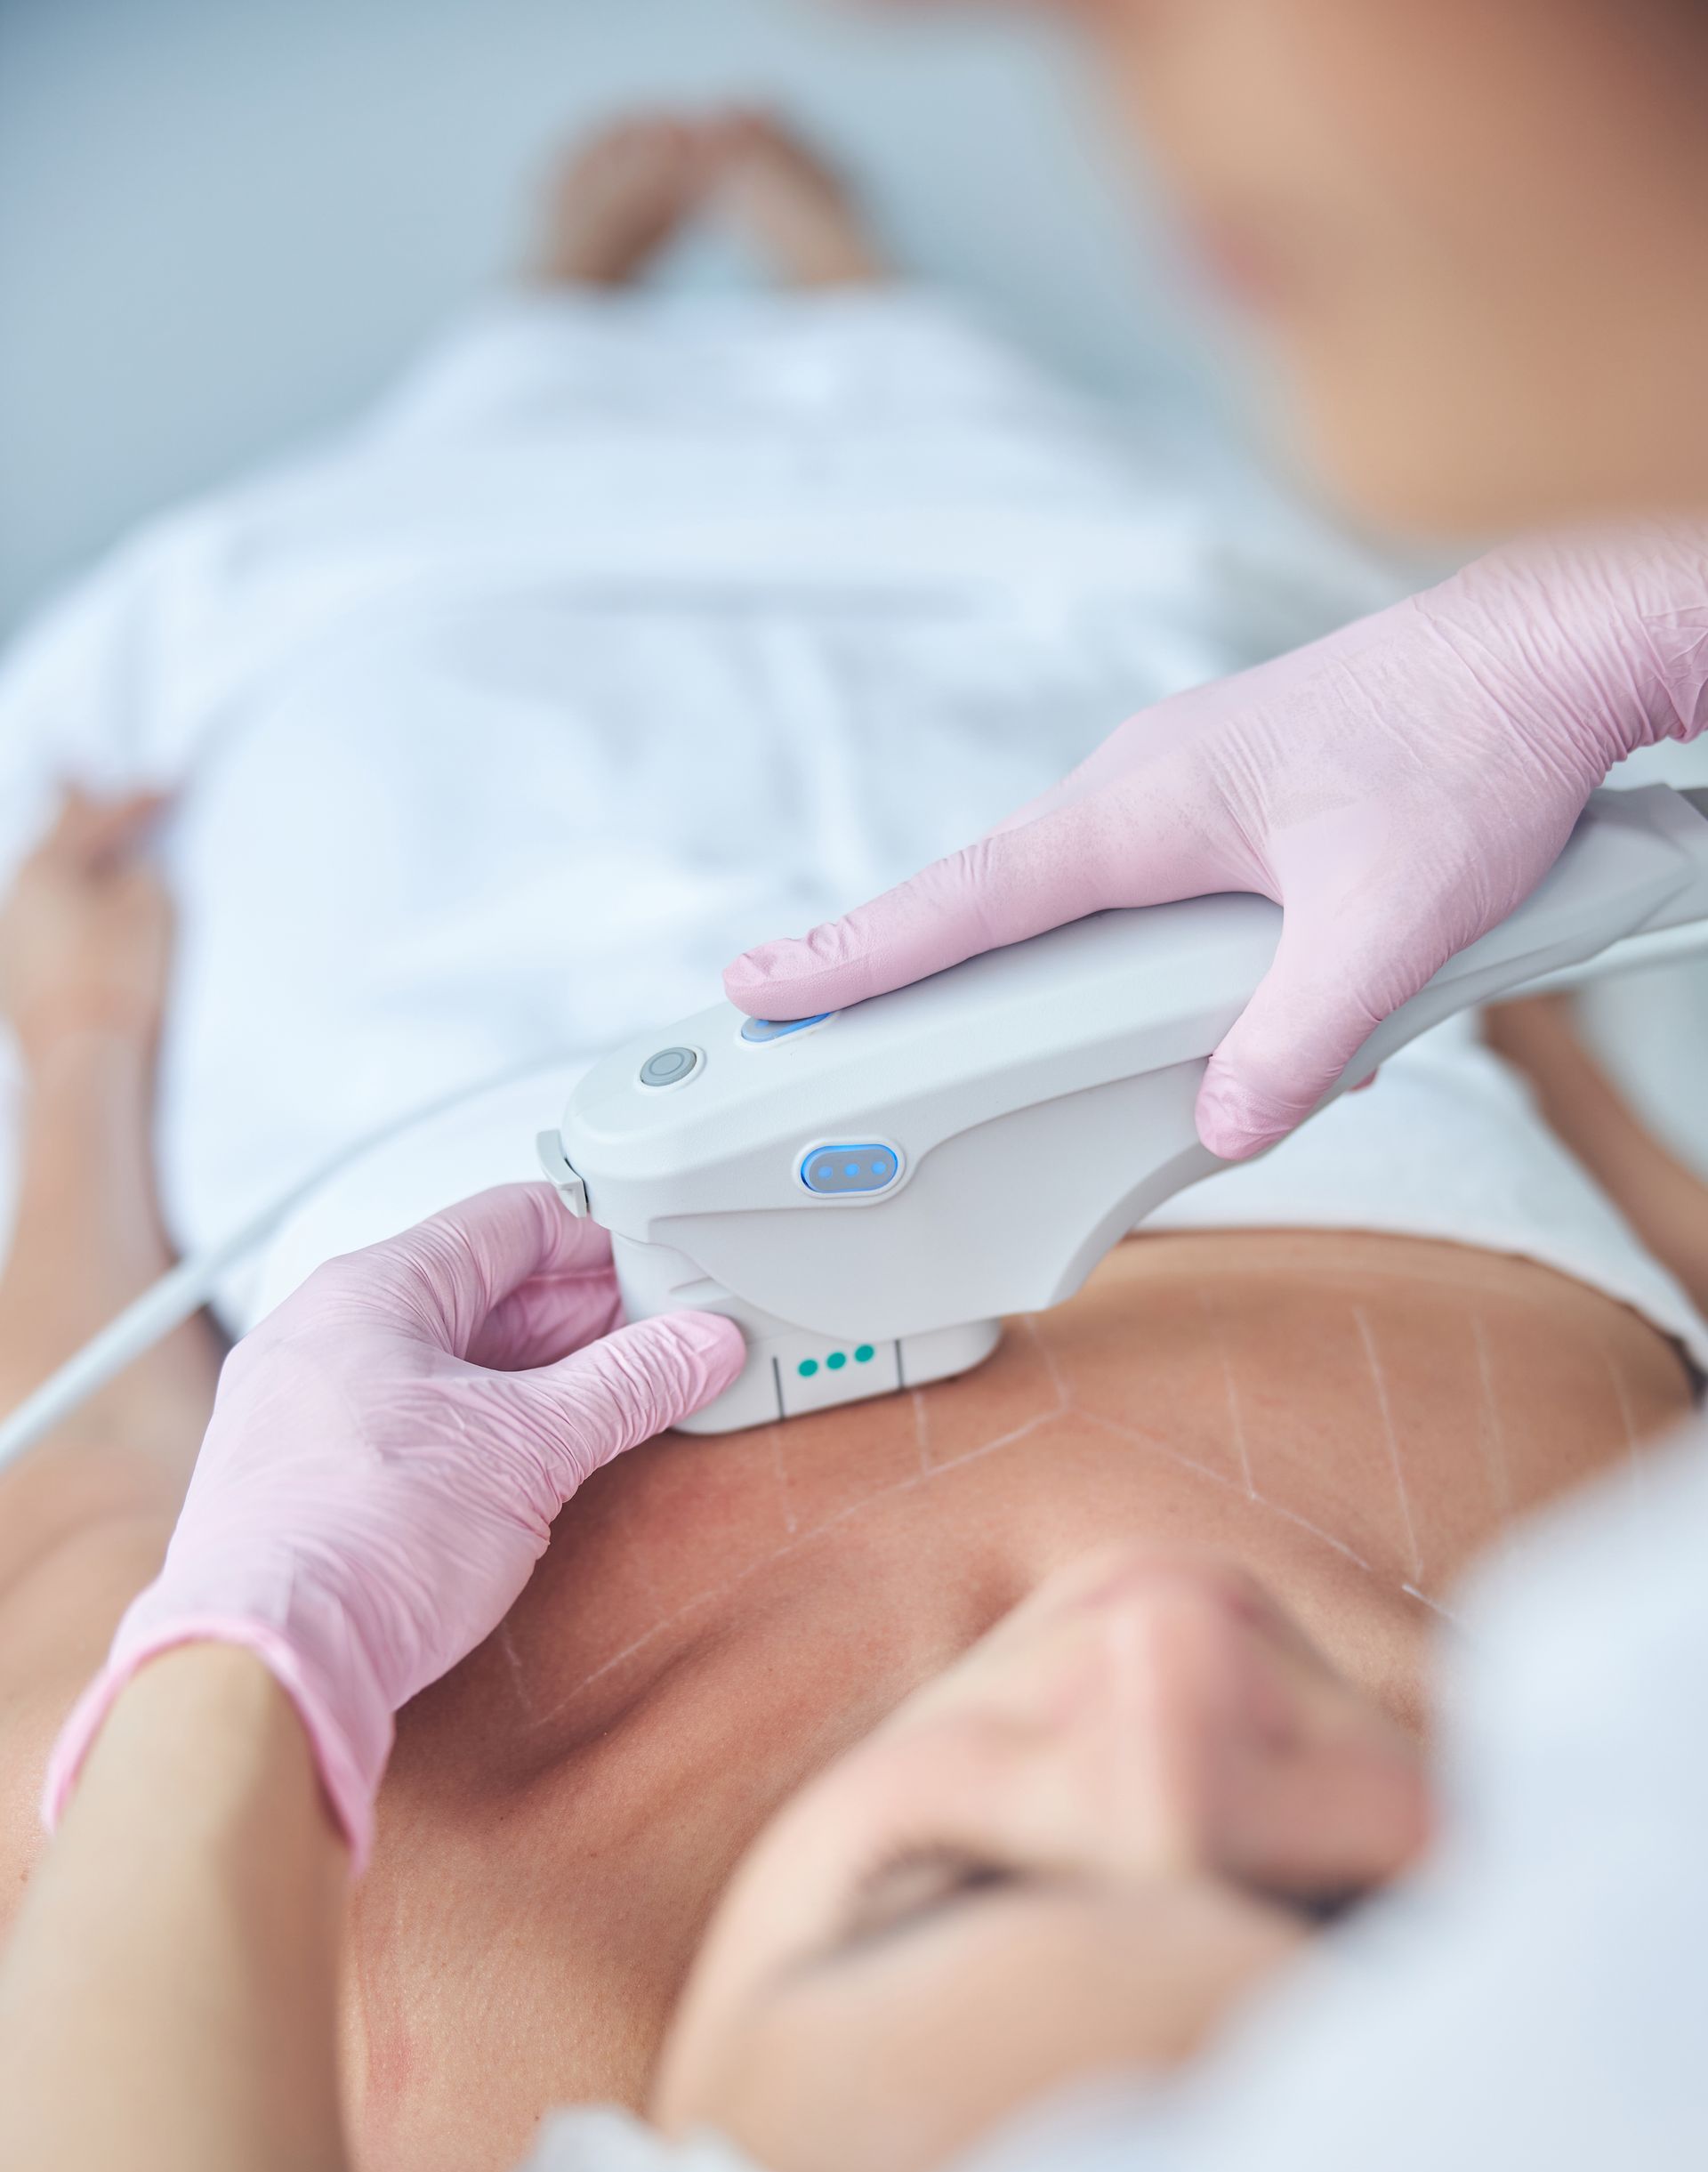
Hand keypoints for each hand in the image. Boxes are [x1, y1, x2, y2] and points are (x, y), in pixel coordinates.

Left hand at [0, 789, 172, 1060]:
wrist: (84, 1065)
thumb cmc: (120, 980)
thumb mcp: (153, 908)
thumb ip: (143, 875)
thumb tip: (130, 873)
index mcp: (45, 866)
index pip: (98, 818)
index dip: (138, 800)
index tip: (169, 787)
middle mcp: (13, 896)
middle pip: (50, 841)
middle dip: (74, 811)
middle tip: (75, 776)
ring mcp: (7, 940)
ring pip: (40, 885)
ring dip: (71, 867)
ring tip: (88, 855)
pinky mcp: (13, 981)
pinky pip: (39, 926)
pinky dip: (64, 912)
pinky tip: (81, 922)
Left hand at [43, 1187, 744, 1863]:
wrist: (265, 1661)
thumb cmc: (362, 1539)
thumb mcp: (532, 1447)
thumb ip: (627, 1386)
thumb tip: (697, 1346)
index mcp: (372, 1291)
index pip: (508, 1222)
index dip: (598, 1238)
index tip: (658, 1271)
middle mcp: (326, 1335)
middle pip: (478, 1292)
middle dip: (575, 1316)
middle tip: (654, 1341)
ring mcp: (307, 1409)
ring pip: (442, 1362)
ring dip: (531, 1378)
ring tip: (606, 1402)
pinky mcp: (305, 1480)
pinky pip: (409, 1422)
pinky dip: (477, 1428)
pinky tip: (524, 1464)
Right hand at [726, 530, 1707, 1157]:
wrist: (1551, 654)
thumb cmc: (1474, 749)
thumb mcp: (1393, 921)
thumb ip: (1300, 1034)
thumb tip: (1231, 1122)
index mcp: (1148, 805)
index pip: (970, 896)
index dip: (859, 949)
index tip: (763, 983)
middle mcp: (1141, 784)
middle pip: (992, 897)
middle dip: (900, 963)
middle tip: (807, 1022)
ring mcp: (1179, 783)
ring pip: (1066, 891)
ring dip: (1018, 959)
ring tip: (965, 1033)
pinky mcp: (1224, 793)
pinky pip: (1129, 879)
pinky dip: (1103, 939)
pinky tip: (1156, 994)